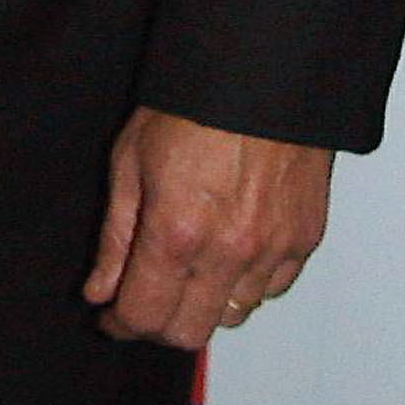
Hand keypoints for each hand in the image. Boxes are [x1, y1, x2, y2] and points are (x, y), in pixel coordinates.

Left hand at [82, 108, 330, 346]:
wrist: (260, 72)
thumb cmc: (193, 104)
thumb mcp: (130, 159)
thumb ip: (116, 237)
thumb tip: (100, 290)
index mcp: (177, 232)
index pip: (145, 317)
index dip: (120, 323)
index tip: (111, 315)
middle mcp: (229, 251)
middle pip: (189, 332)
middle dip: (159, 323)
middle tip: (146, 295)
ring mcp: (272, 250)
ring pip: (233, 316)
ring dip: (206, 304)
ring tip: (191, 265)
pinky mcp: (305, 241)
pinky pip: (272, 290)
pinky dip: (247, 284)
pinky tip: (230, 251)